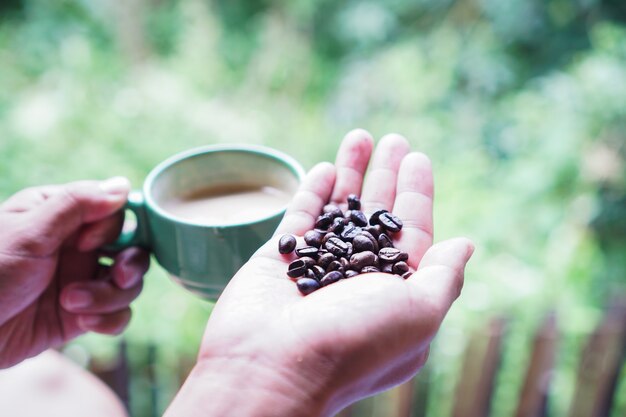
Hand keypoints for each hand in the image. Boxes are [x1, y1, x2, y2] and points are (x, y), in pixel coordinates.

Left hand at [0, 178, 149, 367]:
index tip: (86, 244)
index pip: (114, 212)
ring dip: (110, 296)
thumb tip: (122, 185)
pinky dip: (110, 320)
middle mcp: (77, 247)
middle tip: (117, 276)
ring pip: (128, 284)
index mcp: (61, 217)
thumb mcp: (28, 233)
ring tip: (72, 304)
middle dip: (130, 265)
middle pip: (132, 248)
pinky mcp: (83, 314)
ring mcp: (81, 281)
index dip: (112, 229)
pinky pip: (118, 314)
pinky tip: (85, 323)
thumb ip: (76, 204)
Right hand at [165, 130, 473, 416]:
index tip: (417, 158)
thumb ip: (444, 277)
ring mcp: (317, 266)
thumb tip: (465, 245)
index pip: (412, 231)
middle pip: (376, 214)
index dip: (417, 193)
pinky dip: (314, 192)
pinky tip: (327, 168)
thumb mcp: (418, 312)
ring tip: (360, 135)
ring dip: (351, 172)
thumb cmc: (354, 341)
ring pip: (338, 209)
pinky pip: (301, 217)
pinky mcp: (280, 259)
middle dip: (386, 175)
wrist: (272, 365)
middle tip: (393, 139)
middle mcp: (358, 277)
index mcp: (395, 291)